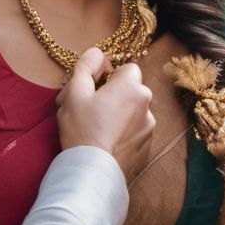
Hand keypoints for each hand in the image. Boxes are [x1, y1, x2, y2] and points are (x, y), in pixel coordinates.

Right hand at [57, 47, 154, 182]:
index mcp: (132, 87)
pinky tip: (106, 142)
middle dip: (113, 95)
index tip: (94, 90)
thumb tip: (97, 53)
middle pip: (131, 89)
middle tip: (90, 110)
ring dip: (119, 114)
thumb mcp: (74, 94)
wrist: (93, 171)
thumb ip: (85, 67)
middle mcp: (147, 103)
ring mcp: (150, 126)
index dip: (109, 76)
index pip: (127, 68)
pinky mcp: (148, 145)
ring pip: (133, 110)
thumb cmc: (82, 130)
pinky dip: (124, 132)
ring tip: (96, 129)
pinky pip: (135, 130)